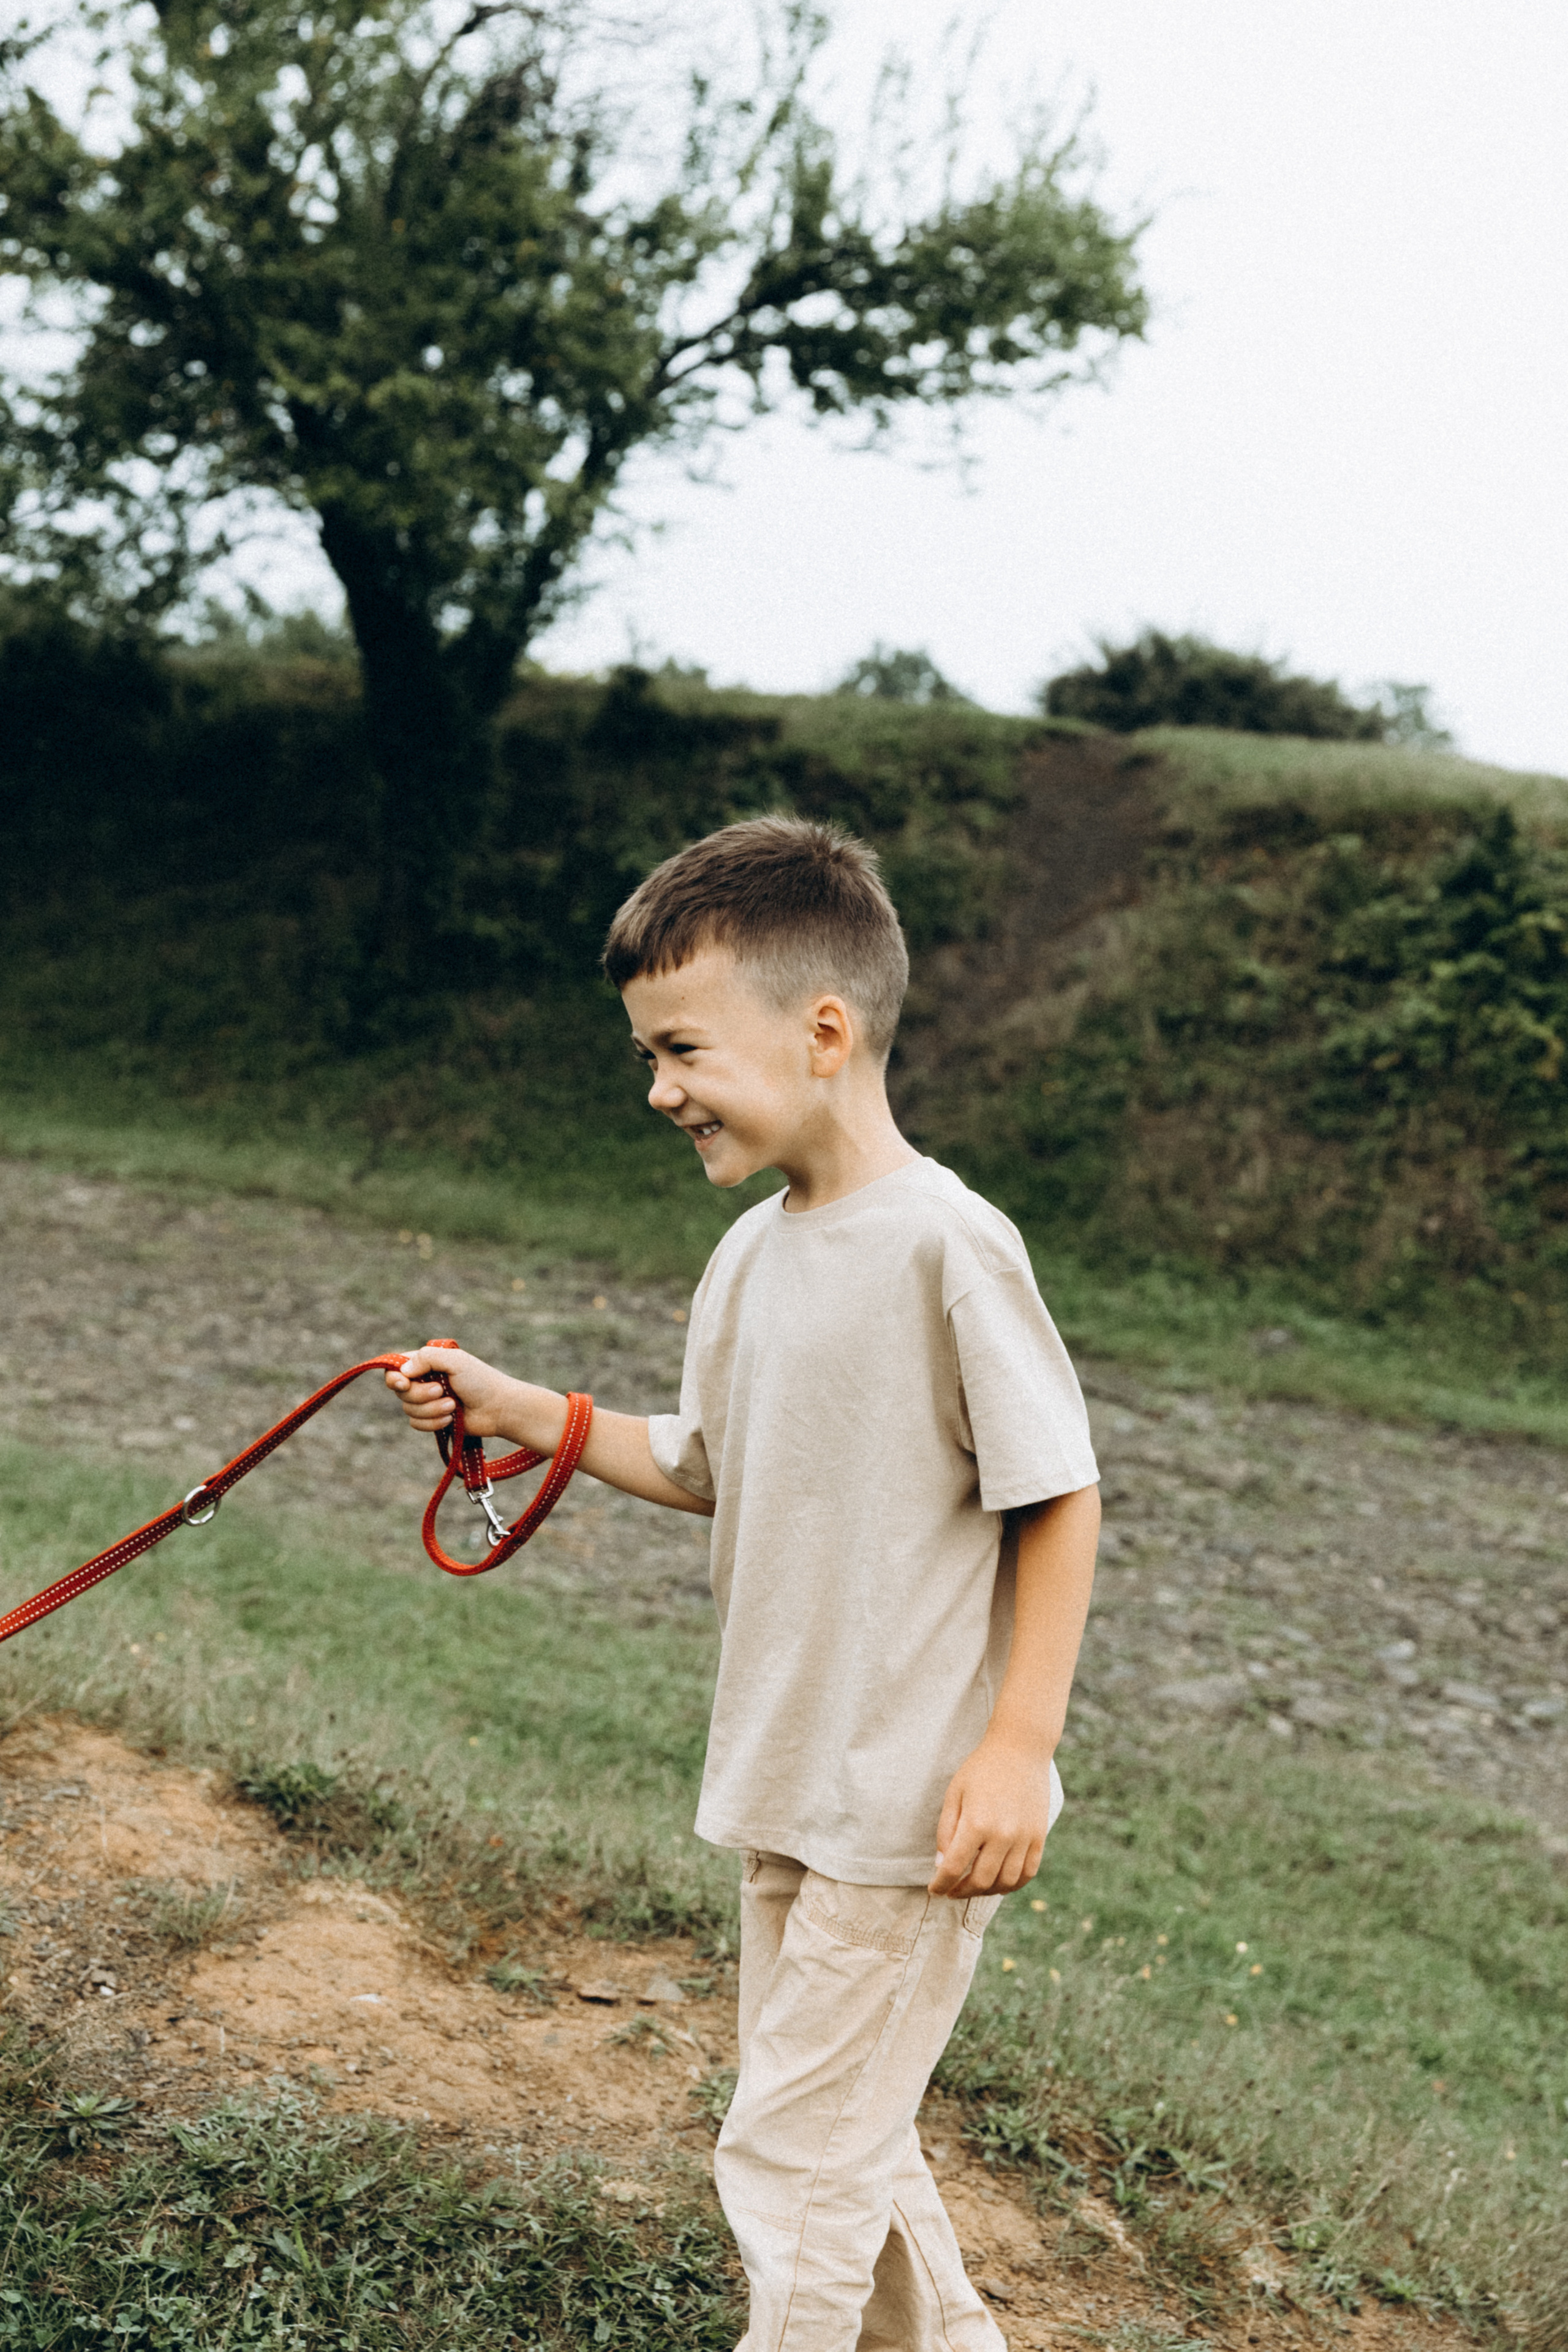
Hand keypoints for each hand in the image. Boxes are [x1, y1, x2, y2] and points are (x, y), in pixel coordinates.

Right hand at [385, 1345, 530, 1442]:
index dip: (394, 1377)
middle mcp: (424, 1381)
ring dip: (431, 1409)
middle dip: (420, 1395)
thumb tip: (403, 1371)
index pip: (395, 1367)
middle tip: (442, 1391)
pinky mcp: (432, 1420)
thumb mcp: (455, 1361)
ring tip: (453, 1405)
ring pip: (408, 1409)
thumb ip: (427, 1358)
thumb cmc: (480, 1381)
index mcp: (427, 1363)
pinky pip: (417, 1424)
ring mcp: (427, 1402)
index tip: (404, 1383)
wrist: (498, 1409)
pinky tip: (451, 1419)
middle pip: (400, 1391)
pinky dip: (433, 1423)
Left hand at [928, 1734, 1053, 1899]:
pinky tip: (998, 1883)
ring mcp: (1024, 1838)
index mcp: (976, 1823)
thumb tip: (941, 1864)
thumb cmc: (981, 1769)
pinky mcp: (1039, 1837)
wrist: (1020, 1749)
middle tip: (951, 1890)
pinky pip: (1027, 1873)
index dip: (941, 1884)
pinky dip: (1012, 1885)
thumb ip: (946, 1830)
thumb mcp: (954, 1794)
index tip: (934, 1890)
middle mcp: (1002, 1835)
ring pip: (1005, 1882)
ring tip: (973, 1887)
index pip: (954, 1867)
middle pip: (980, 1881)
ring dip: (986, 1892)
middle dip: (961, 1891)